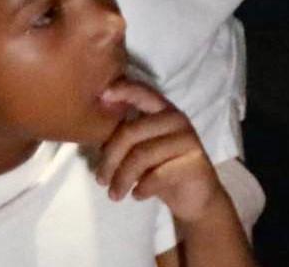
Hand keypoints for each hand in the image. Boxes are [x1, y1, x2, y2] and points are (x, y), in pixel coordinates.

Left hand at [92, 80, 233, 226]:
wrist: (197, 198)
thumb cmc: (162, 171)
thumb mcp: (142, 150)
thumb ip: (125, 137)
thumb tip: (91, 129)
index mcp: (163, 111)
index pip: (143, 92)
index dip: (122, 90)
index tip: (102, 96)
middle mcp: (177, 120)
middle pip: (131, 131)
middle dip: (110, 158)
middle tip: (100, 180)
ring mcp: (187, 139)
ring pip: (141, 155)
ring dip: (122, 179)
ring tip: (114, 194)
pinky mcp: (193, 162)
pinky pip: (157, 175)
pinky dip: (141, 188)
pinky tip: (137, 195)